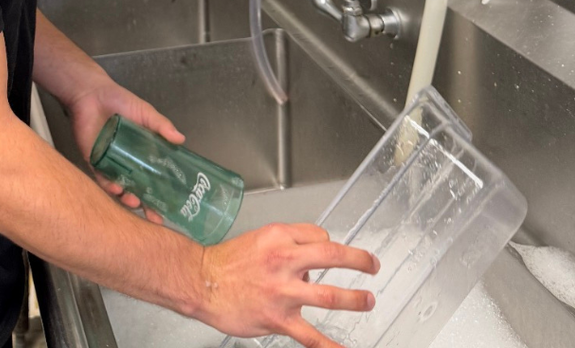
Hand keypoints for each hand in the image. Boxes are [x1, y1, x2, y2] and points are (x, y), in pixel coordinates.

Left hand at [65, 78, 184, 220]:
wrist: (91, 93)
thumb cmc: (120, 101)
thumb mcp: (145, 112)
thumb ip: (161, 126)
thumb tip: (181, 139)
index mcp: (142, 152)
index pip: (155, 177)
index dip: (163, 193)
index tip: (172, 209)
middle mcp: (128, 162)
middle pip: (138, 189)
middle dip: (146, 205)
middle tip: (154, 216)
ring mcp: (111, 163)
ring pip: (121, 188)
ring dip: (127, 198)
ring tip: (133, 200)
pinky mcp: (94, 161)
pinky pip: (101, 179)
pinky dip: (108, 186)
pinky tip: (116, 188)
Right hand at [199, 222, 378, 347]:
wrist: (202, 282)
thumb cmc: (227, 261)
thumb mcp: (258, 238)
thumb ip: (286, 245)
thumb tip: (310, 263)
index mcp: (278, 237)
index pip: (318, 236)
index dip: (329, 244)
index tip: (335, 253)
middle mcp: (283, 261)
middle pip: (332, 256)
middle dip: (359, 260)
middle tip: (372, 264)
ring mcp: (282, 292)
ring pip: (328, 296)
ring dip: (354, 299)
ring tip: (367, 300)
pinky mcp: (278, 319)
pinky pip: (311, 337)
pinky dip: (332, 347)